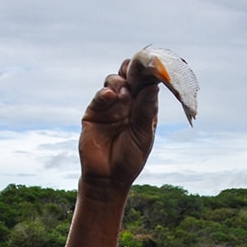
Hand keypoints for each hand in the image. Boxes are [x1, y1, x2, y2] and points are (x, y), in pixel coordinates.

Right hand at [78, 59, 158, 191]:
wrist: (107, 180)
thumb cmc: (129, 160)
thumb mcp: (143, 135)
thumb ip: (146, 110)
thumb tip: (153, 85)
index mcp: (143, 108)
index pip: (147, 84)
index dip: (149, 74)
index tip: (152, 66)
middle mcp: (127, 104)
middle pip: (129, 77)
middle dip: (133, 70)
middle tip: (136, 70)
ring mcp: (110, 107)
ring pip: (114, 81)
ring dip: (120, 82)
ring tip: (124, 93)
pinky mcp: (94, 113)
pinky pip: (100, 96)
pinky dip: (105, 93)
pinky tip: (111, 96)